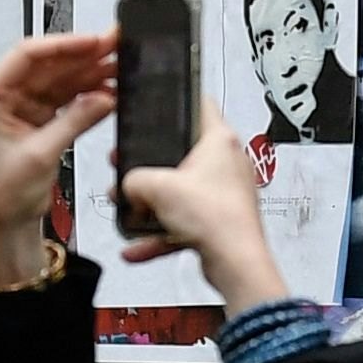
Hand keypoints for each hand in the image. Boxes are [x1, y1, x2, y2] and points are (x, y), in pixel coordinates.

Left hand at [0, 30, 111, 288]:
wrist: (0, 224)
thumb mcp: (39, 155)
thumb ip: (74, 121)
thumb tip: (104, 96)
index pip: (27, 56)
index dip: (64, 45)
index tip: (94, 42)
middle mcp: (3, 94)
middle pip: (48, 64)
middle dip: (83, 55)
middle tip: (116, 45)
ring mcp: (22, 105)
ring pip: (61, 79)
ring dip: (90, 72)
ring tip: (120, 65)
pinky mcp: (38, 118)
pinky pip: (67, 98)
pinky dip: (88, 94)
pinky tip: (110, 89)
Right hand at [112, 104, 287, 307]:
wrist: (236, 262)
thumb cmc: (217, 218)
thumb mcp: (157, 188)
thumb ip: (133, 180)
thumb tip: (127, 187)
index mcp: (220, 140)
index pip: (201, 103)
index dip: (178, 99)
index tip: (161, 102)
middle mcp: (227, 163)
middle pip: (182, 154)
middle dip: (152, 167)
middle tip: (131, 168)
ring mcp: (225, 192)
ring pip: (181, 192)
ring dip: (153, 205)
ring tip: (129, 210)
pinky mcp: (220, 220)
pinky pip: (184, 222)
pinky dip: (161, 234)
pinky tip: (137, 247)